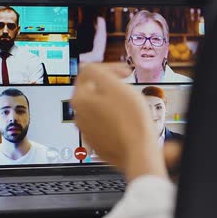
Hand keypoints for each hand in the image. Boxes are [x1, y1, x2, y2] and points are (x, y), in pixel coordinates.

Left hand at [72, 63, 166, 180]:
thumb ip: (96, 71)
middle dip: (110, 86)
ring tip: (129, 105)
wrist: (138, 150)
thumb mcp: (115, 85)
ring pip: (98, 108)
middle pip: (92, 91)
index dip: (109, 68)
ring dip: (111, 103)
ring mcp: (87, 131)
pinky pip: (104, 124)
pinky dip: (113, 119)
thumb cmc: (130, 120)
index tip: (124, 72)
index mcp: (80, 99)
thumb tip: (86, 67)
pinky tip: (126, 120)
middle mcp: (79, 115)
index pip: (88, 73)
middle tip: (127, 87)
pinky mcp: (98, 142)